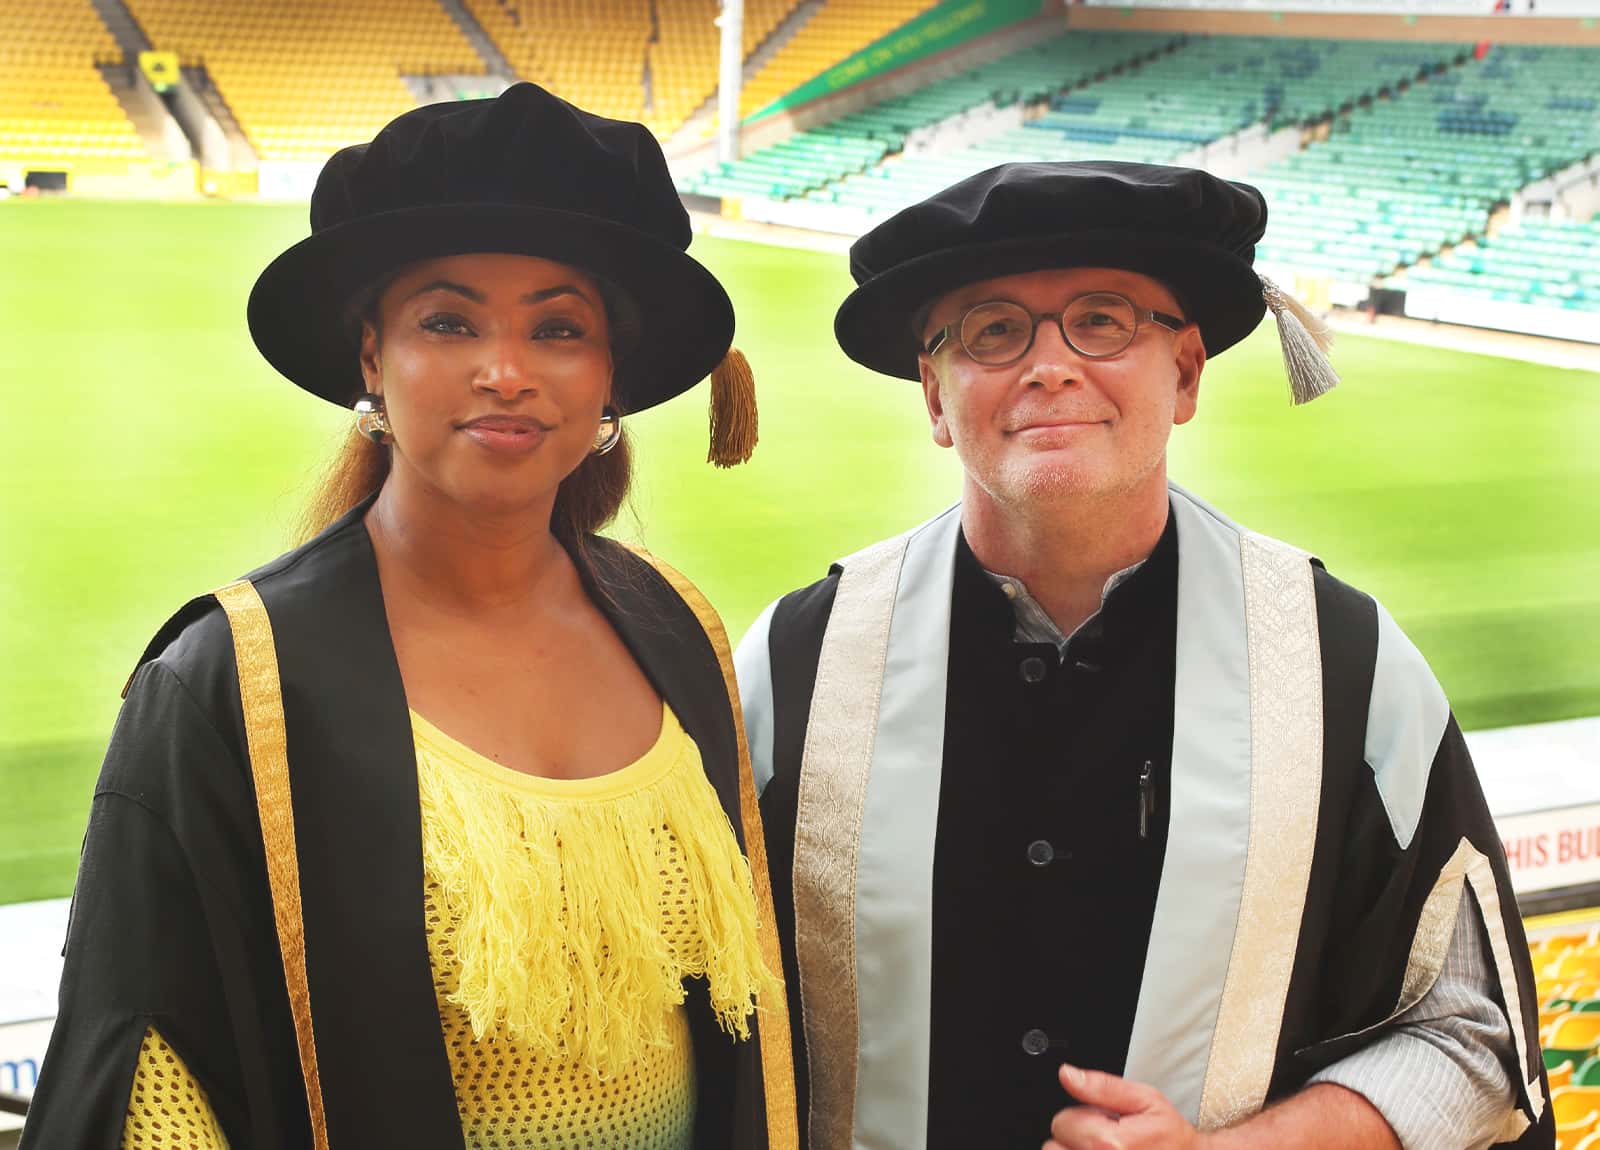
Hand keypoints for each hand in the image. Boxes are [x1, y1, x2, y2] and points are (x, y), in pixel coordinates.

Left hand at [1044, 1064, 1204, 1149]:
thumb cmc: (1171, 1138)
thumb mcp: (1145, 1100)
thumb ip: (1102, 1086)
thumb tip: (1067, 1074)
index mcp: (1110, 1144)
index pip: (1062, 1122)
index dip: (1081, 1117)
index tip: (1103, 1122)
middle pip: (1054, 1147)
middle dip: (1074, 1139)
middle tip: (1104, 1141)